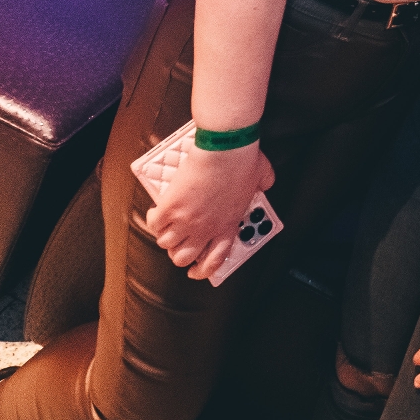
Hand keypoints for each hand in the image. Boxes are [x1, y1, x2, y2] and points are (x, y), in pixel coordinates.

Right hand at [143, 139, 274, 281]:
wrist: (224, 149)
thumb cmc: (243, 161)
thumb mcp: (262, 178)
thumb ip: (264, 185)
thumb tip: (266, 182)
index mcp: (227, 226)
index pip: (214, 260)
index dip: (203, 270)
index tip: (196, 270)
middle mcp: (205, 229)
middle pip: (183, 258)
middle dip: (179, 254)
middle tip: (178, 243)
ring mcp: (186, 220)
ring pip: (166, 244)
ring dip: (165, 236)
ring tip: (167, 225)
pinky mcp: (170, 206)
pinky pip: (154, 223)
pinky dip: (153, 220)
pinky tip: (156, 212)